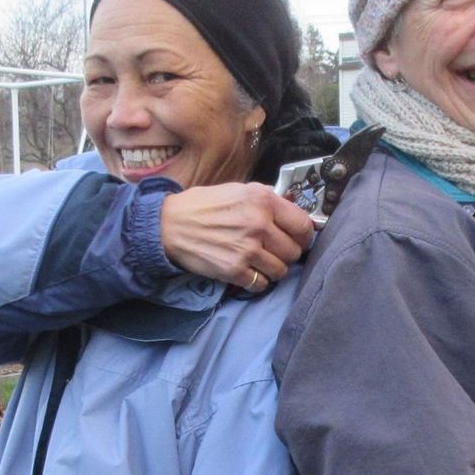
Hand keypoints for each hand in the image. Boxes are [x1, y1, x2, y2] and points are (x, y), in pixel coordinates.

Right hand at [159, 183, 314, 289]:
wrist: (171, 224)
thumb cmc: (205, 205)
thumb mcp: (239, 190)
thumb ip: (268, 199)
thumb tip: (293, 209)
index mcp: (263, 200)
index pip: (303, 225)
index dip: (303, 235)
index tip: (298, 239)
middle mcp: (259, 224)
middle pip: (294, 251)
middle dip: (287, 253)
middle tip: (274, 251)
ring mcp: (247, 249)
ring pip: (281, 270)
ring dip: (273, 269)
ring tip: (261, 262)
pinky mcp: (234, 270)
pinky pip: (262, 284)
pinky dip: (258, 281)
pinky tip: (248, 271)